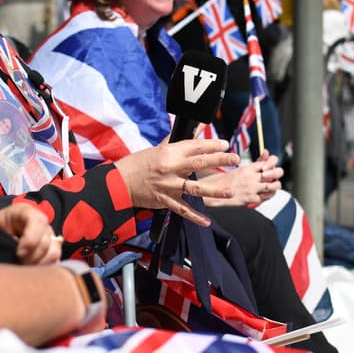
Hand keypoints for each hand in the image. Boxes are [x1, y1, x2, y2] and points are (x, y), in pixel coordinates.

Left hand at [0, 202, 61, 264]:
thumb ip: (3, 236)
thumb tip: (15, 247)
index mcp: (24, 212)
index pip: (38, 222)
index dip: (30, 240)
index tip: (18, 254)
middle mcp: (40, 222)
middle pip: (46, 242)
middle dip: (31, 257)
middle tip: (17, 264)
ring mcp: (48, 236)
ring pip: (53, 253)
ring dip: (38, 264)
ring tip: (22, 268)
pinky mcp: (50, 250)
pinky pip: (55, 262)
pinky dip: (43, 269)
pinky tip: (30, 271)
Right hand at [113, 138, 238, 226]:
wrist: (118, 182)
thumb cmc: (137, 164)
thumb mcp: (155, 149)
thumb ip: (173, 142)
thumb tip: (190, 131)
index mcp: (168, 152)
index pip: (195, 146)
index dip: (212, 144)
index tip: (225, 144)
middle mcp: (170, 168)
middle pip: (200, 163)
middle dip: (220, 160)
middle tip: (235, 158)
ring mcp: (168, 186)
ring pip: (195, 188)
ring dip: (214, 190)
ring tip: (230, 191)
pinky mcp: (164, 200)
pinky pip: (182, 210)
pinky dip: (195, 217)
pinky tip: (206, 221)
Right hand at [203, 151, 283, 207]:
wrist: (213, 193)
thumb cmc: (225, 181)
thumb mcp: (239, 169)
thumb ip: (253, 165)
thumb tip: (265, 154)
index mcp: (247, 168)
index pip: (268, 162)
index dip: (272, 164)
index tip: (268, 168)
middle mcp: (252, 177)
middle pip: (276, 172)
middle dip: (277, 174)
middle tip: (272, 177)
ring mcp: (252, 189)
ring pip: (274, 186)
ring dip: (273, 187)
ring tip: (268, 187)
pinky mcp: (251, 199)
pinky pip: (265, 198)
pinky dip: (264, 197)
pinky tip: (259, 196)